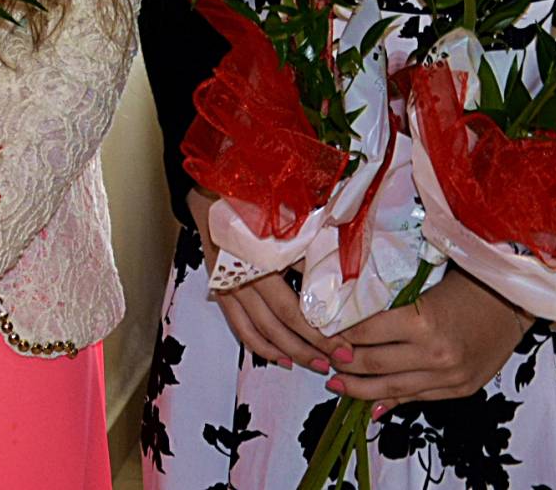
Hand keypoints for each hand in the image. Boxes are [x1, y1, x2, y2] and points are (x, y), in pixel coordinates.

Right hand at [187, 189, 347, 373]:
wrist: (209, 192)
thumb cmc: (253, 201)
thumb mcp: (287, 220)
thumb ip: (309, 252)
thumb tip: (339, 283)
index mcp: (261, 259)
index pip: (296, 306)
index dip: (321, 328)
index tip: (346, 341)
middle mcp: (243, 278)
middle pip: (280, 323)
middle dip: (312, 346)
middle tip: (341, 360)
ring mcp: (229, 287)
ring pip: (260, 331)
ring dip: (289, 351)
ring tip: (316, 364)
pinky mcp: (220, 291)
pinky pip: (239, 327)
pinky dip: (259, 346)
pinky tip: (280, 358)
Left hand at [329, 266, 530, 411]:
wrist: (513, 303)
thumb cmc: (466, 284)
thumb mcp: (423, 286)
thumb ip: (390, 306)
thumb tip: (349, 320)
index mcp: (423, 322)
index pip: (366, 333)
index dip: (339, 335)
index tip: (320, 331)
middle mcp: (435, 354)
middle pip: (373, 365)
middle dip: (343, 364)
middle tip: (322, 358)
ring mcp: (449, 376)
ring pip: (391, 389)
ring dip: (359, 388)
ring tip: (336, 383)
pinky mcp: (460, 389)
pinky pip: (417, 399)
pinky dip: (390, 400)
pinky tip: (370, 402)